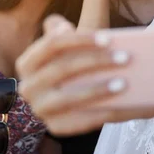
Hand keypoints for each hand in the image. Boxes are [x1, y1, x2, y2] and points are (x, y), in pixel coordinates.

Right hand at [16, 15, 130, 135]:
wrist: (71, 93)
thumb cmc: (73, 61)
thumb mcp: (68, 43)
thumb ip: (63, 30)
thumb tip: (62, 26)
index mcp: (28, 61)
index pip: (52, 44)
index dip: (80, 39)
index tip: (108, 38)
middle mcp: (28, 86)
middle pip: (63, 68)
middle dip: (95, 61)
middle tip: (126, 57)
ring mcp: (40, 109)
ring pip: (68, 98)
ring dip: (97, 90)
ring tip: (124, 83)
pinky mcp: (55, 127)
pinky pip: (78, 122)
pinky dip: (101, 113)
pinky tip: (122, 106)